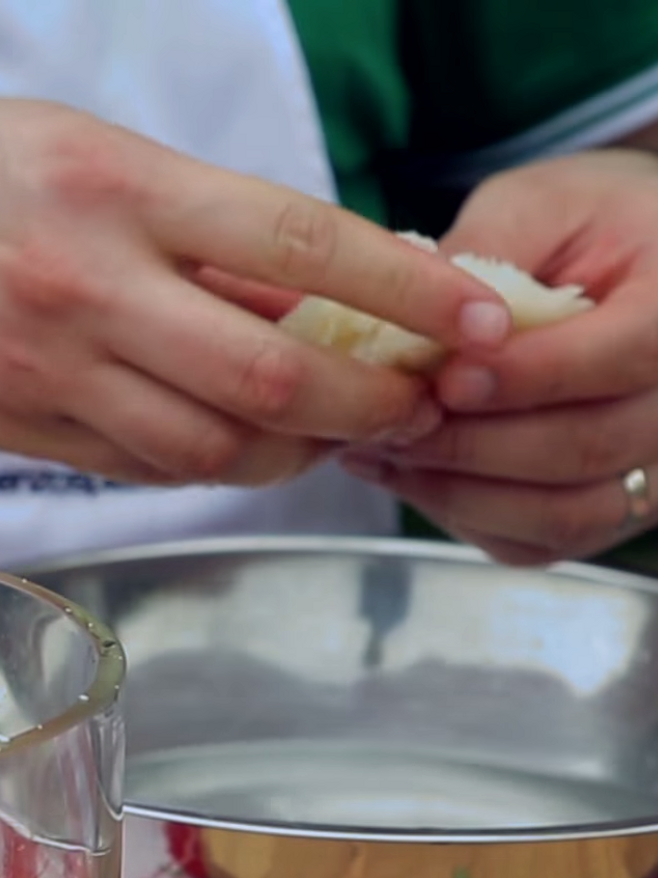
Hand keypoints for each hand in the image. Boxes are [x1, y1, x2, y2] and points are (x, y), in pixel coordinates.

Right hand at [0, 85, 510, 485]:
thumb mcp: (75, 149)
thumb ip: (185, 226)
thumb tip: (302, 290)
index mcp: (113, 186)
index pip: (297, 244)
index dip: (403, 292)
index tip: (470, 320)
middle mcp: (84, 284)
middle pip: (270, 379)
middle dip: (363, 406)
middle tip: (402, 403)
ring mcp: (42, 369)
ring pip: (208, 446)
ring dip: (286, 451)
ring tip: (317, 432)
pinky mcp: (9, 428)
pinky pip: (136, 467)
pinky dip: (198, 460)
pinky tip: (217, 437)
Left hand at [339, 149, 657, 562]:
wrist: (635, 261)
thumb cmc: (590, 223)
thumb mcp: (543, 203)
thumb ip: (489, 250)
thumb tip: (408, 314)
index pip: (624, 358)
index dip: (528, 377)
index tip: (446, 379)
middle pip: (586, 447)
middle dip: (471, 442)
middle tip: (388, 421)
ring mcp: (657, 468)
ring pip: (563, 513)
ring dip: (457, 490)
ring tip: (380, 450)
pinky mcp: (612, 509)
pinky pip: (539, 541)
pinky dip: (465, 517)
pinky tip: (405, 475)